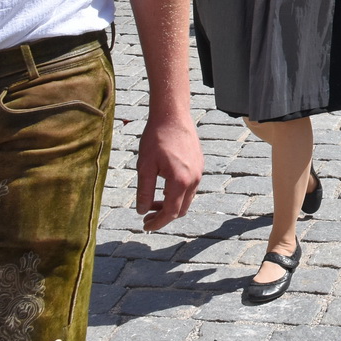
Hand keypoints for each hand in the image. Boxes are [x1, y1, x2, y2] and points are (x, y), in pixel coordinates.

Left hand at [135, 112, 201, 230]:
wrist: (172, 115)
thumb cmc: (156, 139)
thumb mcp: (145, 166)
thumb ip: (144, 191)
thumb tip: (141, 211)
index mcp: (180, 181)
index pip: (171, 212)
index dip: (157, 222)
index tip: (145, 225)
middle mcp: (194, 179)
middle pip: (181, 209)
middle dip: (164, 216)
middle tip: (147, 215)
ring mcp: (199, 171)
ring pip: (187, 198)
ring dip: (171, 204)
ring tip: (153, 201)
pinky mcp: (199, 164)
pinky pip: (190, 186)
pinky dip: (177, 193)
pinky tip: (163, 186)